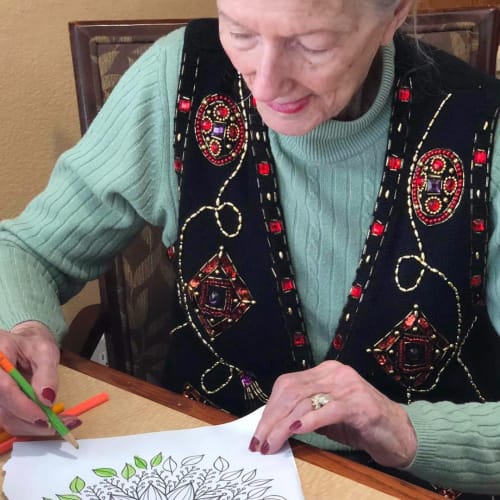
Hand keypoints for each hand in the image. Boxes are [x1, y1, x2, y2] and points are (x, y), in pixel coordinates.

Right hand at [0, 322, 79, 436]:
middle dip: (33, 423)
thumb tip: (47, 399)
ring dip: (34, 428)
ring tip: (63, 424)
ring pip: (7, 420)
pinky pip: (11, 420)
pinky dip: (31, 425)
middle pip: (3, 410)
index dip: (23, 406)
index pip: (4, 388)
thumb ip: (46, 374)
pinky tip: (51, 423)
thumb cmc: (32, 345)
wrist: (23, 346)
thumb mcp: (45, 352)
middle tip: (62, 425)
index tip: (45, 418)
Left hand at [249, 360, 416, 467]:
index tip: (258, 431)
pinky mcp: (359, 404)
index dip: (269, 408)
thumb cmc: (361, 424)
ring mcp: (347, 386)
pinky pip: (327, 410)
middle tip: (259, 442)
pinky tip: (295, 430)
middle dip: (271, 418)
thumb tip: (272, 424)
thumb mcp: (326, 414)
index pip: (287, 384)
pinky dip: (308, 420)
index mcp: (324, 371)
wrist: (400, 433)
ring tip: (271, 444)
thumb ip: (304, 411)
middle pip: (291, 391)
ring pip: (304, 401)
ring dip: (283, 425)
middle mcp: (334, 372)